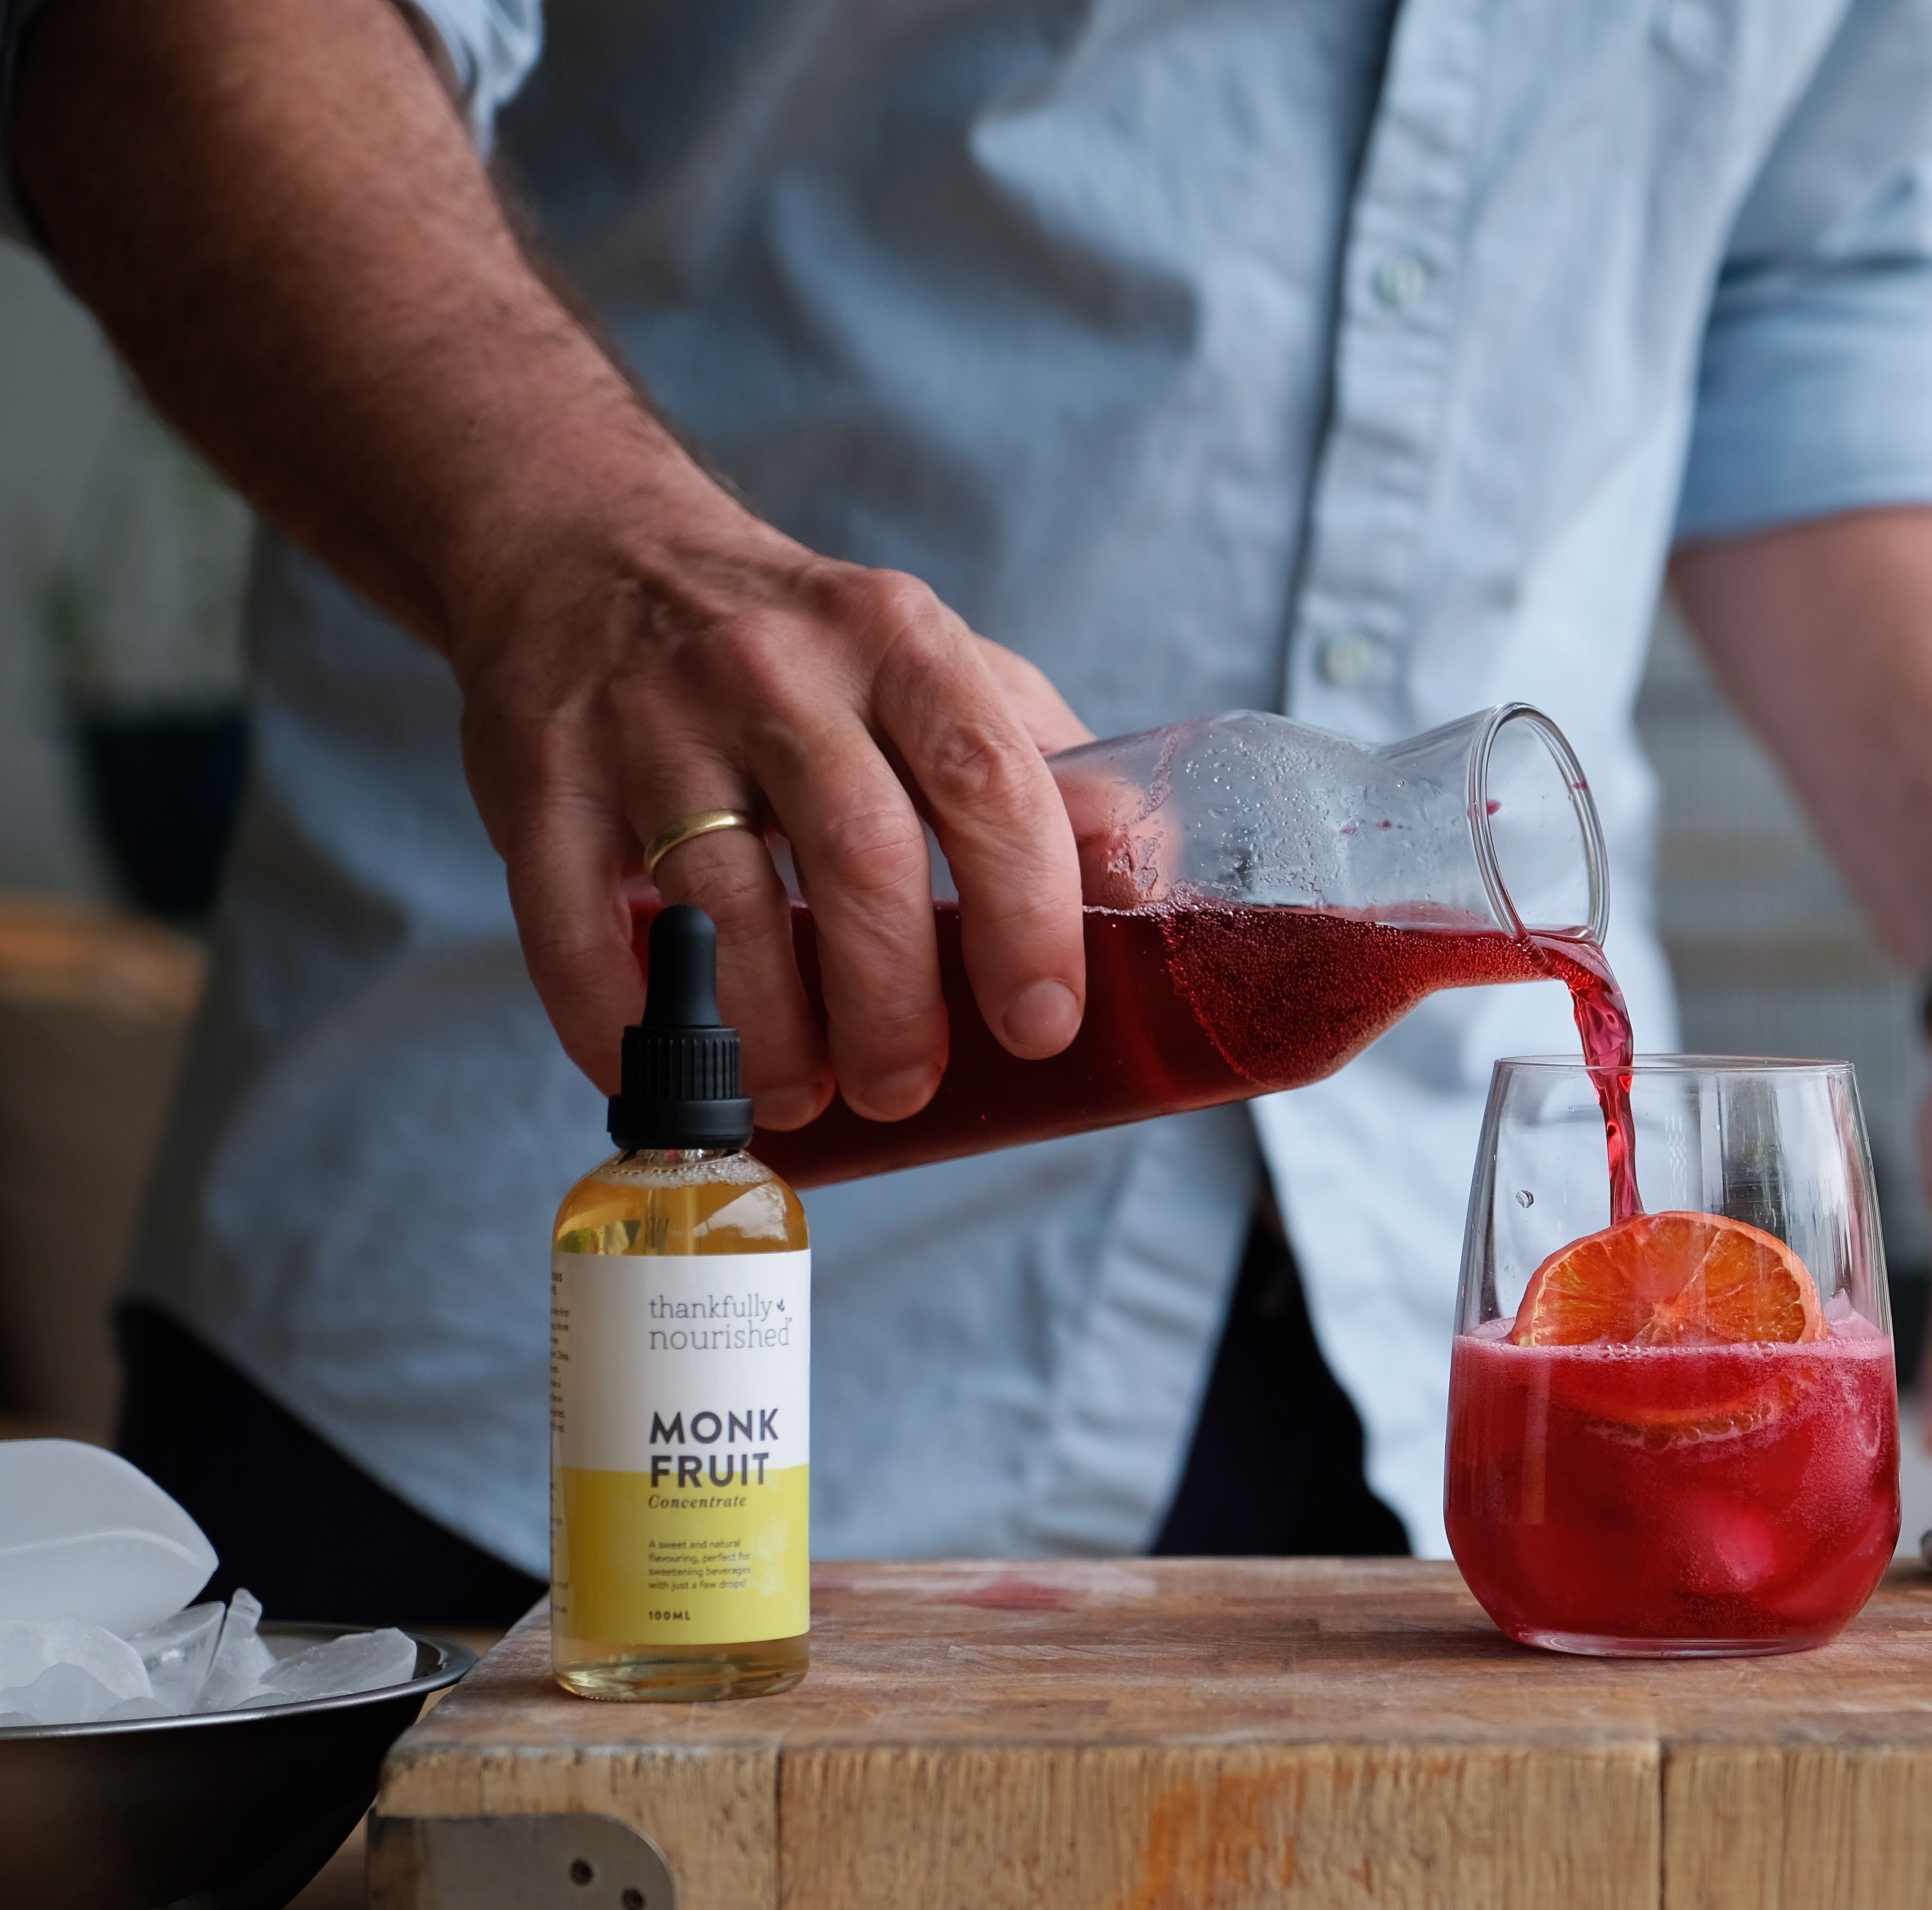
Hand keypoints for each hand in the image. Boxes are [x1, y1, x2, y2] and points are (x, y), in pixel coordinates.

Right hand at [449, 507, 1092, 1127]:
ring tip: (799, 1096)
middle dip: (895, 1001)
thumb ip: (1038, 768)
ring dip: (768, 1031)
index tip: (1039, 1024)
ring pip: (722, 902)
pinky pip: (573, 923)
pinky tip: (661, 1073)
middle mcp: (776, 667)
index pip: (989, 782)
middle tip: (906, 1086)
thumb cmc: (802, 649)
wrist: (593, 547)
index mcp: (898, 640)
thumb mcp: (936, 664)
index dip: (1027, 916)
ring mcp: (648, 717)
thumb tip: (1149, 877)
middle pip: (861, 856)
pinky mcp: (538, 771)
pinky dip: (620, 1021)